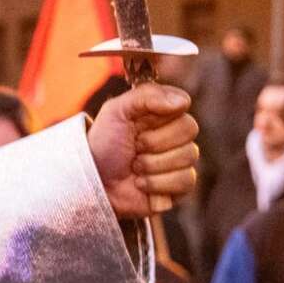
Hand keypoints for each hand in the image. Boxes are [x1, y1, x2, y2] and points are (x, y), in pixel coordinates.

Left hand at [87, 83, 198, 216]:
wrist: (94, 181)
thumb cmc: (104, 145)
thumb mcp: (115, 111)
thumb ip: (146, 96)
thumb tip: (183, 102)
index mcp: (163, 113)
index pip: (182, 104)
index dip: (159, 117)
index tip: (137, 124)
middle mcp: (175, 135)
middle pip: (190, 129)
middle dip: (153, 142)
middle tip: (134, 148)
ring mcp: (180, 160)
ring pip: (188, 156)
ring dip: (151, 165)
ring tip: (134, 168)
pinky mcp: (180, 186)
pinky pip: (185, 181)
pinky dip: (157, 184)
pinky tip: (141, 184)